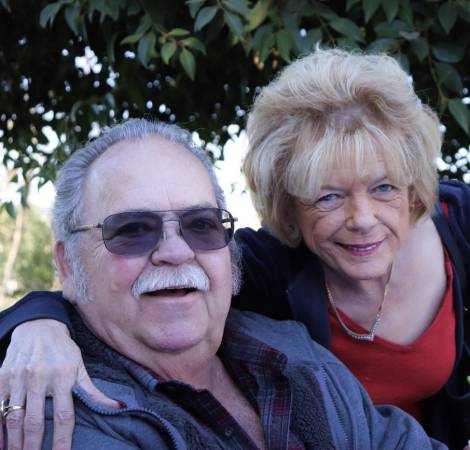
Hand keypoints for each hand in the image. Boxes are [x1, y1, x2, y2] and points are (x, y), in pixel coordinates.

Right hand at [0, 319, 118, 449]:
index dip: (63, 440)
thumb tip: (116, 407)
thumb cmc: (63, 350)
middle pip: (35, 420)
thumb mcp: (80, 366)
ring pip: (13, 416)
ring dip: (14, 441)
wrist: (39, 326)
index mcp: (64, 375)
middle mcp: (40, 376)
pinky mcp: (2, 377)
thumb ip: (93, 391)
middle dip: (33, 446)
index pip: (64, 415)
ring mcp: (19, 377)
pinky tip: (0, 442)